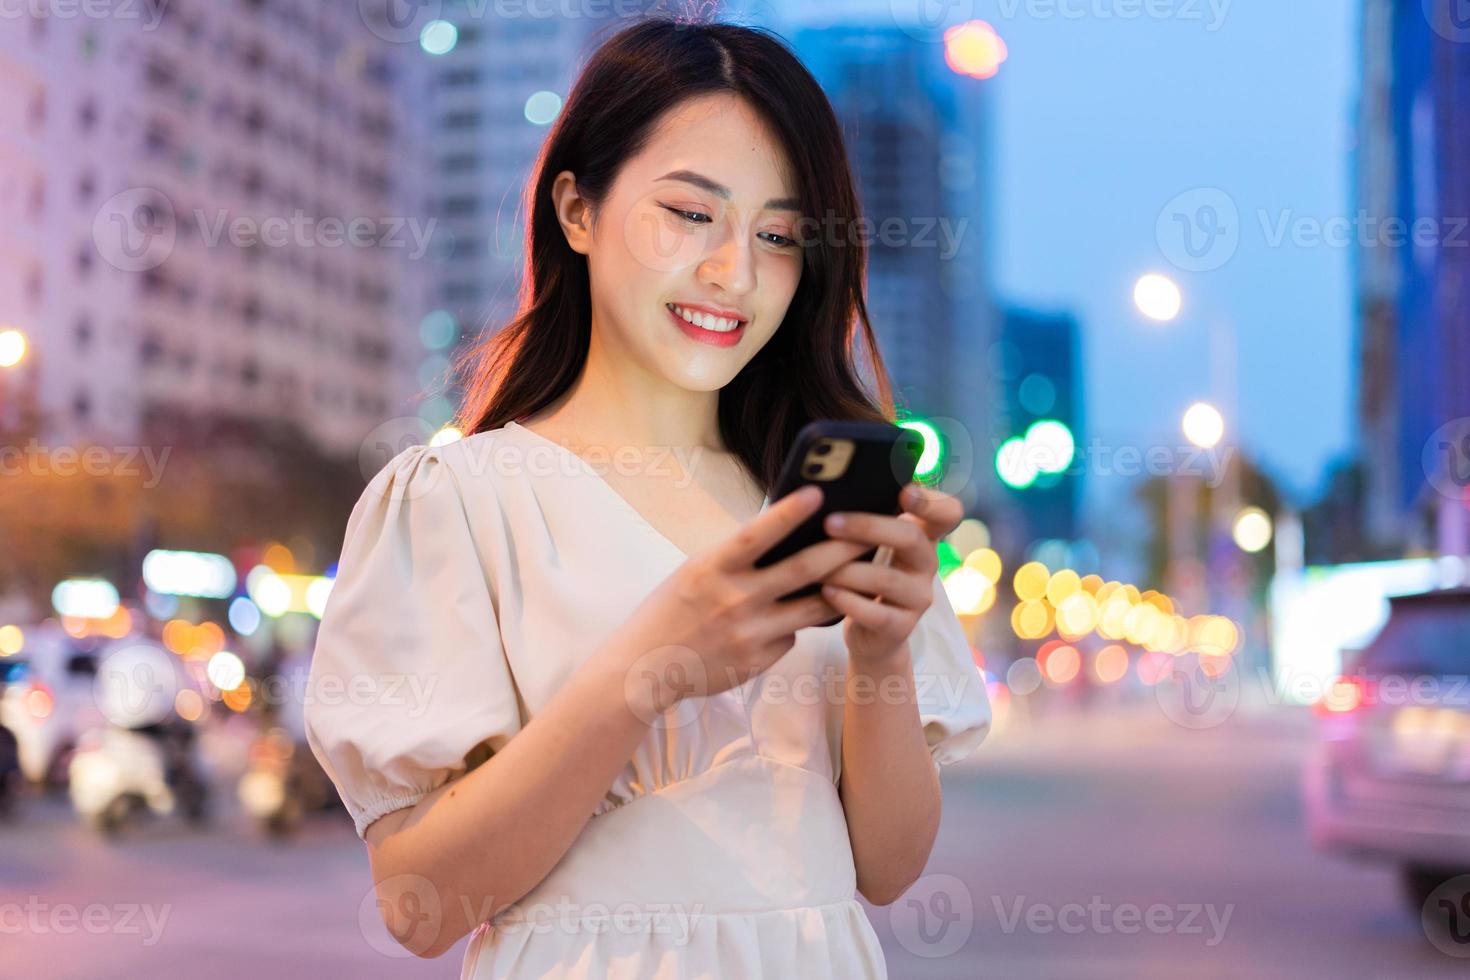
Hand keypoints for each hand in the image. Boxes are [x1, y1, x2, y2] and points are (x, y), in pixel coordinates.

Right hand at [612, 484, 872, 716]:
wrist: (645, 668)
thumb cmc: (671, 610)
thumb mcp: (696, 573)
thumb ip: (736, 558)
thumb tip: (784, 537)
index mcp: (712, 569)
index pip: (757, 534)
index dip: (789, 512)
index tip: (818, 492)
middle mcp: (734, 599)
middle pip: (803, 570)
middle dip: (842, 548)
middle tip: (870, 530)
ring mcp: (749, 633)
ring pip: (813, 607)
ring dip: (841, 587)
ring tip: (863, 569)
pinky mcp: (758, 660)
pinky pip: (791, 635)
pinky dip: (795, 623)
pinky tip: (791, 617)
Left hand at [818, 482, 963, 666]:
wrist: (869, 634)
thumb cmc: (863, 576)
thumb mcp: (868, 546)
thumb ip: (862, 519)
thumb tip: (822, 490)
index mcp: (922, 536)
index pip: (948, 512)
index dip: (932, 501)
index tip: (905, 491)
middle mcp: (927, 564)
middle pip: (911, 537)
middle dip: (868, 526)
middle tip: (830, 523)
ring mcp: (918, 598)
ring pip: (887, 578)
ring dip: (847, 570)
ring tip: (815, 566)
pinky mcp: (902, 627)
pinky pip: (876, 613)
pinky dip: (847, 601)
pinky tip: (826, 592)